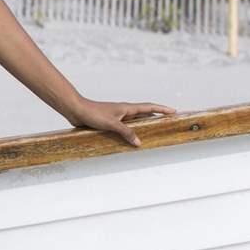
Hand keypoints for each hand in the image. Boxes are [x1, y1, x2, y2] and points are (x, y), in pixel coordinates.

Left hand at [59, 96, 178, 147]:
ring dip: (144, 125)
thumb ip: (126, 132)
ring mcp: (117, 116)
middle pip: (144, 114)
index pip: (149, 107)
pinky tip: (131, 140)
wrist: (75, 110)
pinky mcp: (109, 122)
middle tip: (168, 121)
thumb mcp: (112, 123)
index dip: (162, 109)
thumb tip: (139, 142)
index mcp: (127, 108)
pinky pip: (124, 127)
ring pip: (135, 121)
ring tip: (154, 132)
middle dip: (156, 117)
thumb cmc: (92, 113)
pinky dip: (131, 132)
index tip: (174, 111)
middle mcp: (124, 111)